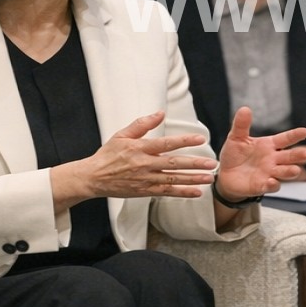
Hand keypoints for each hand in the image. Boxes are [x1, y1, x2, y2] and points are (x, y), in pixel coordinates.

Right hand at [54, 111, 216, 206]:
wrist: (93, 178)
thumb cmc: (108, 154)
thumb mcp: (122, 135)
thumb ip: (142, 124)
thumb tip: (160, 113)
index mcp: (140, 148)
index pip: (166, 144)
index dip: (184, 141)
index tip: (201, 139)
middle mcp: (145, 165)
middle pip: (174, 163)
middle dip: (195, 164)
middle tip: (212, 164)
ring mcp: (145, 180)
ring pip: (173, 179)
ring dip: (193, 179)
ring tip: (209, 178)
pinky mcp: (145, 191)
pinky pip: (167, 193)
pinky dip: (182, 193)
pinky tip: (196, 192)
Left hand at [212, 107, 305, 200]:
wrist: (225, 175)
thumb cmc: (234, 154)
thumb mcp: (236, 138)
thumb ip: (242, 125)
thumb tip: (244, 108)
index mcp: (269, 145)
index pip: (285, 139)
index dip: (295, 135)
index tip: (305, 131)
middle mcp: (273, 159)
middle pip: (290, 156)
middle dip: (299, 155)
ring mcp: (269, 173)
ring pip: (284, 172)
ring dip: (290, 171)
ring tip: (295, 170)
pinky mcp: (262, 186)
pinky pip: (271, 186)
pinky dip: (273, 185)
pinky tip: (272, 181)